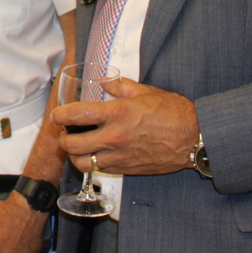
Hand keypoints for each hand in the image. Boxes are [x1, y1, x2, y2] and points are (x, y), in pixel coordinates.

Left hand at [51, 77, 198, 175]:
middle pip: (72, 144)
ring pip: (82, 163)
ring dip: (74, 156)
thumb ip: (120, 86)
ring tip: (77, 148)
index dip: (60, 115)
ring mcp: (120, 156)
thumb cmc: (173, 112)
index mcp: (117, 113)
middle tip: (64, 133)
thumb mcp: (145, 91)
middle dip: (62, 139)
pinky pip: (100, 171)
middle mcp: (114, 136)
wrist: (194, 138)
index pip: (76, 115)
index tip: (57, 114)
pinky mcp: (127, 169)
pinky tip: (96, 156)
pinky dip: (93, 165)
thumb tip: (105, 81)